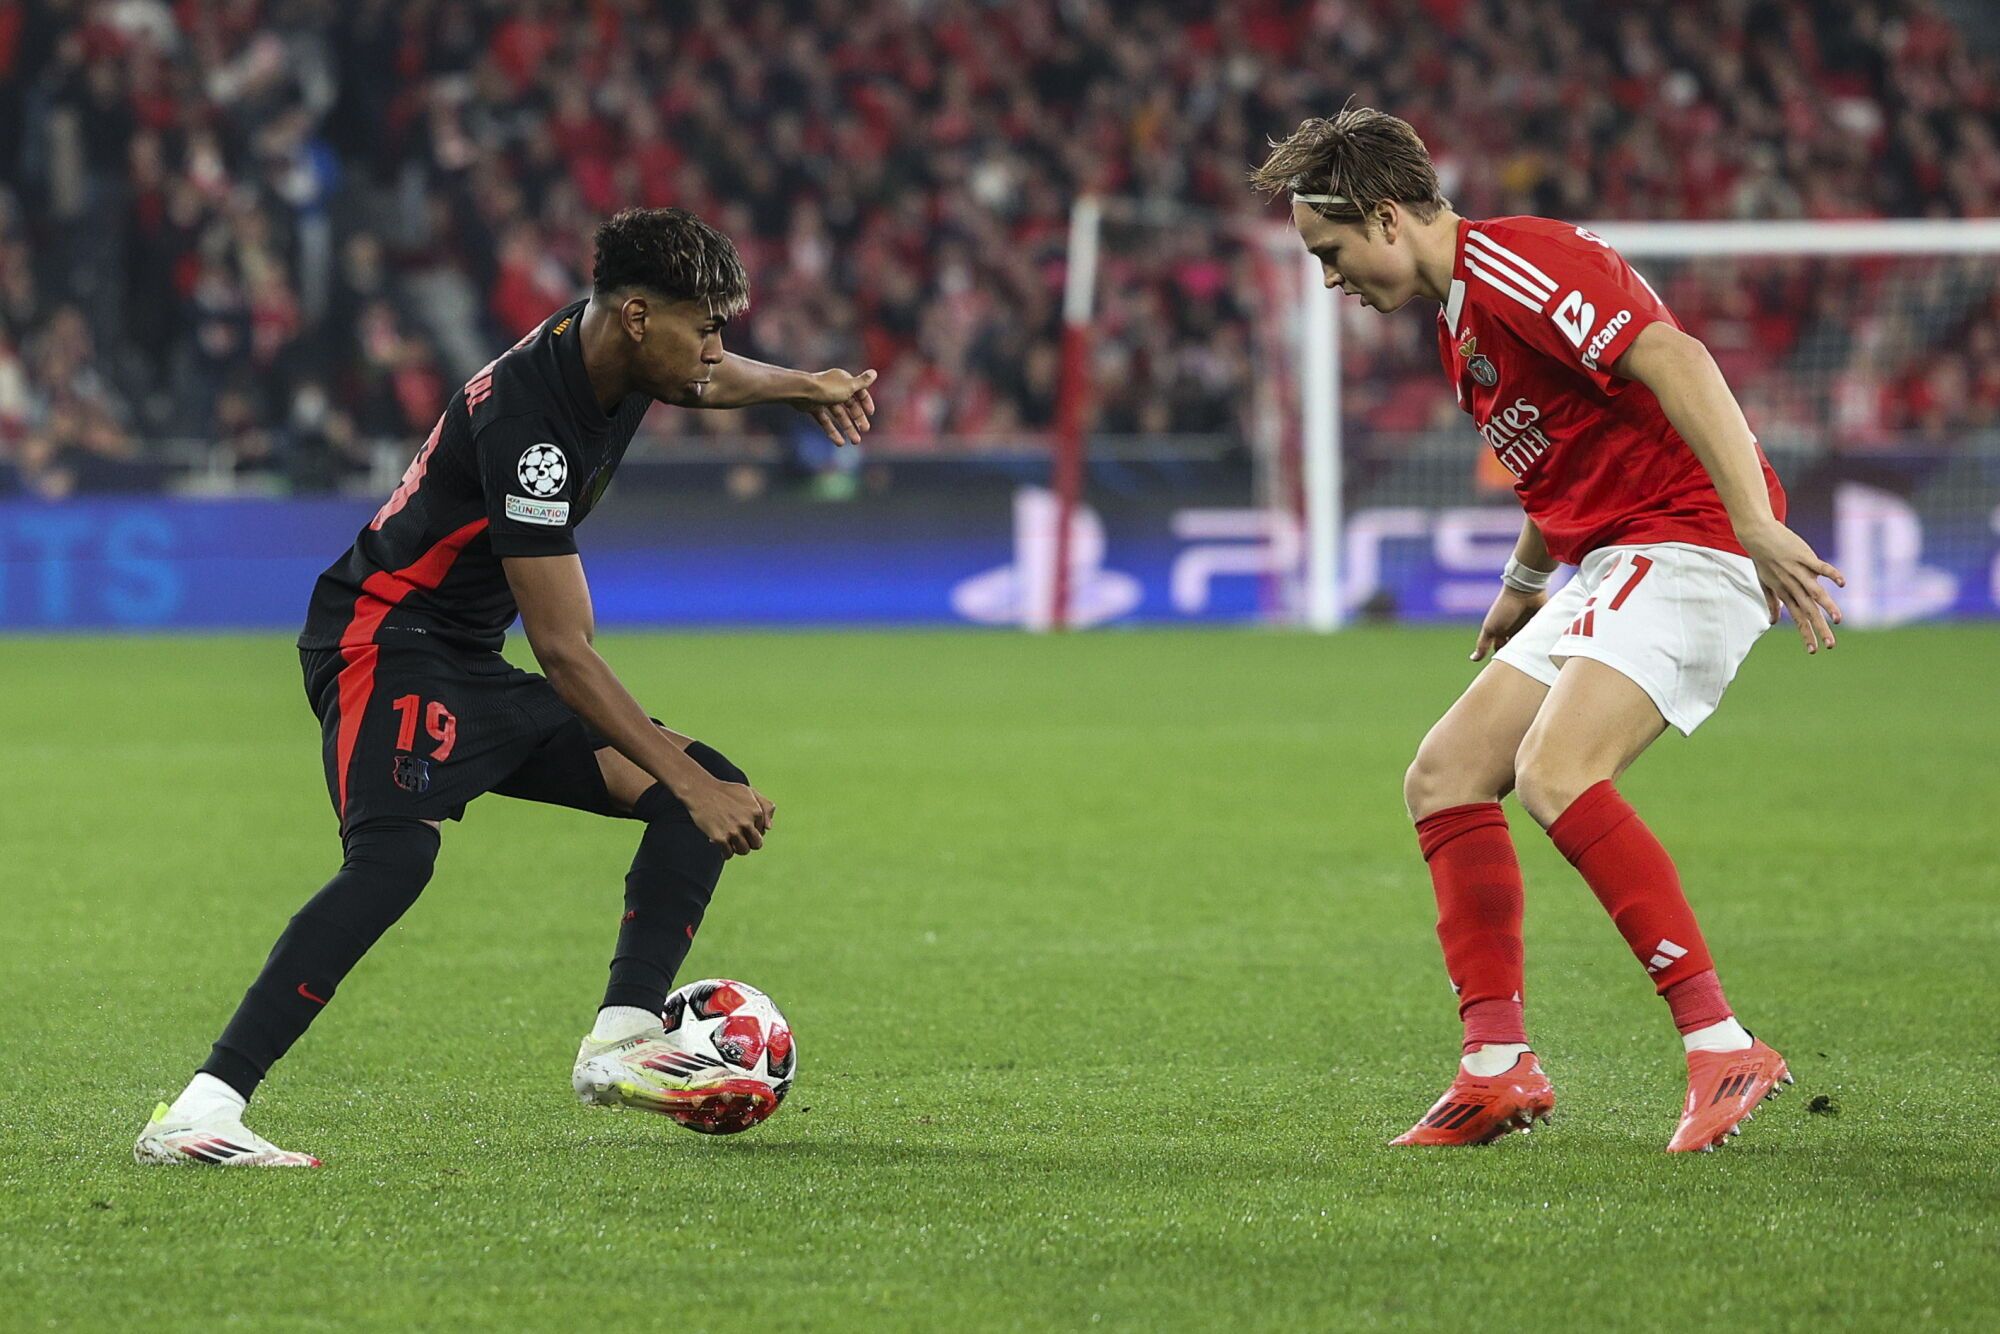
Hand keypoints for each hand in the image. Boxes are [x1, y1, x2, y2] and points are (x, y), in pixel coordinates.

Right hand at [685, 778, 776, 857]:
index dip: (752, 830)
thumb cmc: (725, 792)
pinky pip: (728, 854)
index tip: (742, 826)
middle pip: (756, 844)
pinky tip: (721, 846)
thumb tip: (769, 828)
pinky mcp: (719, 838)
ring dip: (737, 849)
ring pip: (743, 850)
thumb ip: (764, 806)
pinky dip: (726, 853)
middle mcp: (746, 822)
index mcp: (756, 811)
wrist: (701, 791)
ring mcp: (733, 831)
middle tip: (740, 839)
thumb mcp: (749, 792)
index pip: (762, 832)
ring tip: (730, 842)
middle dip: (749, 843)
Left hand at [786, 368, 877, 445]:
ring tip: (856, 442)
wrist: (801, 392)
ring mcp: (824, 398)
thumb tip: (874, 373)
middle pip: (849, 405)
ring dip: (848, 428)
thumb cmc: (827, 388)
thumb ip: (863, 382)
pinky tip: (840, 443)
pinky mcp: (814, 407)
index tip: (870, 413)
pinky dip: (832, 431)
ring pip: (839, 415)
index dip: (866, 402)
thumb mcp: (849, 386)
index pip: (859, 392)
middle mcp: (835, 388)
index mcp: (844, 381)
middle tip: (865, 430)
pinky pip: (825, 421)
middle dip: (858, 419)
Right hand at [1471, 585, 1547, 661]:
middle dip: (1520, 658)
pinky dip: (1545, 644)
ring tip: (1536, 663)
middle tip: (1523, 668)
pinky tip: (1547, 654)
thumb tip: (1473, 659)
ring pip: (1531, 646)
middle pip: (1518, 650)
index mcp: (1502, 633)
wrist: (1525, 591)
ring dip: (1533, 653)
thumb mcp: (1491, 628)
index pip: (1502, 651)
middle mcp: (1516, 632)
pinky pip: (1544, 638)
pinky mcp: (1542, 625)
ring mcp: (1529, 628)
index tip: (1507, 669)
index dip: (1504, 660)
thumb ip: (1483, 644)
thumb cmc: (1505, 608)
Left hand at [1741, 519, 1845, 653]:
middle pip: (1808, 611)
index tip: (1813, 650)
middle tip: (1830, 645)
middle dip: (1819, 629)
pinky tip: (1842, 583)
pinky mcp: (1804, 557)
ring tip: (1838, 620)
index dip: (1806, 634)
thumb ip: (1772, 603)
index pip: (1797, 618)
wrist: (1756, 535)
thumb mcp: (1765, 584)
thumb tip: (1772, 622)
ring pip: (1815, 593)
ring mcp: (1799, 572)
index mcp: (1785, 593)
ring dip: (1827, 606)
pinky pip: (1820, 567)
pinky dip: (1832, 574)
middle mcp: (1792, 586)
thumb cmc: (1762, 560)